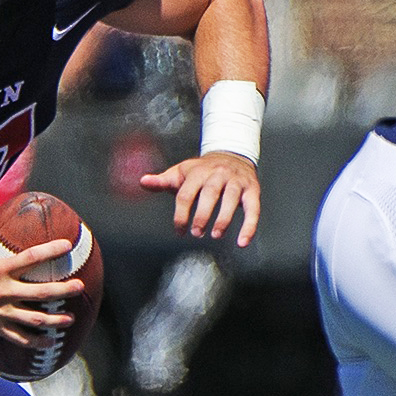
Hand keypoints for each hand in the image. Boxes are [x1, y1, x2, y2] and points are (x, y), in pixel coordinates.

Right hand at [0, 211, 82, 345]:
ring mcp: (0, 312)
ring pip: (34, 320)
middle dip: (63, 290)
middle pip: (40, 293)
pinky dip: (36, 342)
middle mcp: (3, 292)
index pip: (31, 258)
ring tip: (70, 319)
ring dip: (55, 321)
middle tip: (78, 286)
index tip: (67, 246)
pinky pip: (20, 338)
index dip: (51, 250)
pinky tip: (49, 343)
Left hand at [139, 151, 260, 246]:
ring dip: (223, 218)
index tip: (180, 230)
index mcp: (197, 171)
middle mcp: (218, 174)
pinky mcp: (252, 189)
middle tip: (196, 232)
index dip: (181, 214)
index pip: (186, 193)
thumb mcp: (181, 172)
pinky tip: (243, 241)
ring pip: (231, 199)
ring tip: (216, 234)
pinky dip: (249, 226)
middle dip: (202, 215)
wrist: (231, 154)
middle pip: (209, 194)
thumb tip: (142, 182)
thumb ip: (162, 181)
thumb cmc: (203, 169)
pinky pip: (253, 208)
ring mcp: (236, 181)